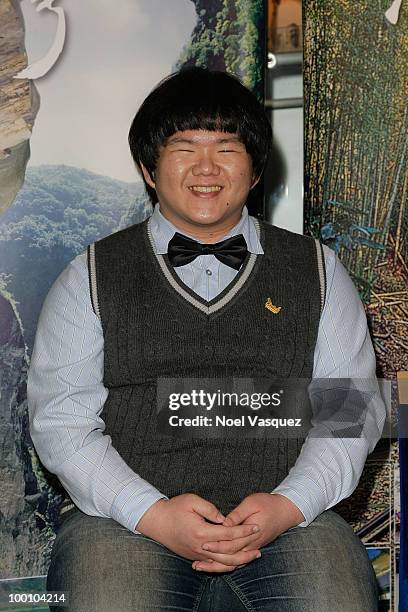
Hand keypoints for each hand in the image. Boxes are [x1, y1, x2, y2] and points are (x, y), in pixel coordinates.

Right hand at [135, 493, 261, 565]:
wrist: (157, 522)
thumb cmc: (174, 508)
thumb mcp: (192, 500)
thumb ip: (210, 509)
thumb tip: (225, 518)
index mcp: (201, 532)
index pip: (228, 533)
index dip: (244, 530)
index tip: (256, 526)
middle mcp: (200, 547)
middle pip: (229, 552)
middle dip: (247, 547)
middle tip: (260, 541)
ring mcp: (197, 554)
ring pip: (223, 563)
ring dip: (240, 560)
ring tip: (254, 555)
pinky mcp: (194, 557)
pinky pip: (214, 565)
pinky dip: (227, 565)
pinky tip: (237, 562)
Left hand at [192, 493, 304, 572]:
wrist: (285, 511)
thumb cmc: (268, 504)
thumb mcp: (251, 503)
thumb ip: (237, 515)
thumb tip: (223, 523)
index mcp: (251, 533)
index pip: (231, 544)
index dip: (216, 545)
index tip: (202, 543)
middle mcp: (252, 545)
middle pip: (230, 558)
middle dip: (212, 561)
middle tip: (195, 562)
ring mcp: (253, 549)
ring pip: (233, 564)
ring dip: (216, 567)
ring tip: (199, 567)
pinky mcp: (252, 549)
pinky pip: (238, 562)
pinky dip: (225, 565)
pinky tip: (213, 565)